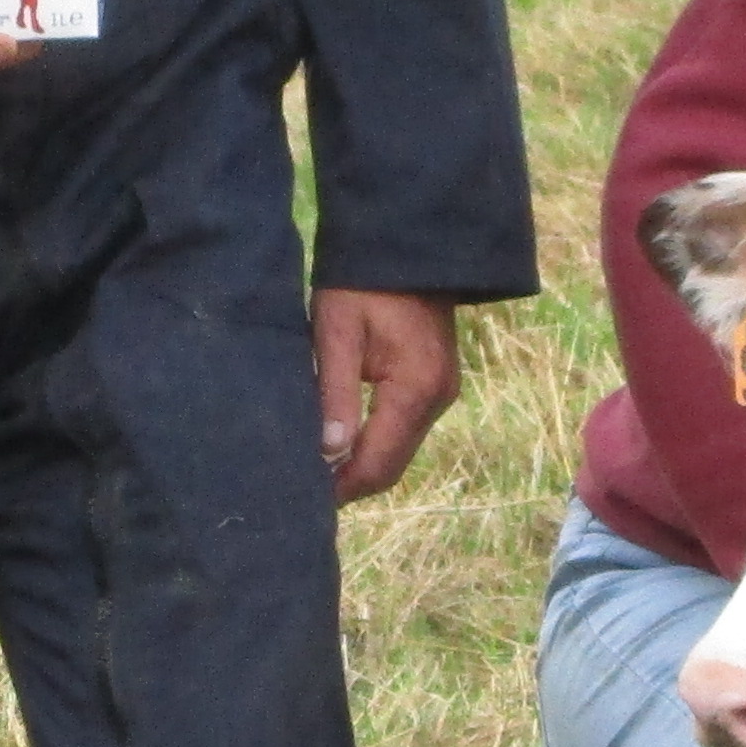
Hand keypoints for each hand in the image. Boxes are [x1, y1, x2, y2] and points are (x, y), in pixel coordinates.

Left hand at [314, 288, 457, 504]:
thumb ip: (334, 393)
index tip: (305, 498)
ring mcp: (441, 393)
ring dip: (361, 466)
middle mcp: (437, 399)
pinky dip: (375, 445)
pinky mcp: (435, 385)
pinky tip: (342, 443)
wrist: (407, 247)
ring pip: (398, 452)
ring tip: (317, 469)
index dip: (342, 487)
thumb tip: (328, 451)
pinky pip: (404, 431)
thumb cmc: (363, 284)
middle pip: (391, 467)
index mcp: (414, 389)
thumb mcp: (337, 332)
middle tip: (304, 491)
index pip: (377, 462)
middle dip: (350, 483)